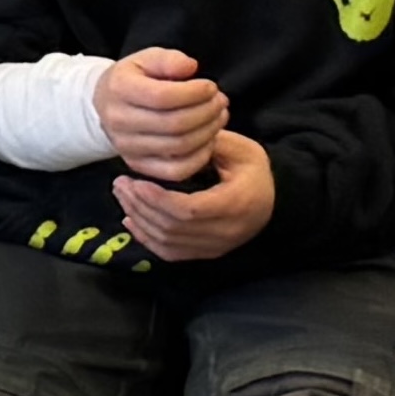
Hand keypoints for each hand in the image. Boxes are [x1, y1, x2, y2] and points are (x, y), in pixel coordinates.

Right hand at [94, 46, 227, 182]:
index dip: (195, 93)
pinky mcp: (138, 165)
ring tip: (218, 116)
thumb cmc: (135, 79)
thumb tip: (190, 68)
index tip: (210, 87)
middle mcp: (118, 120)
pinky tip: (208, 139)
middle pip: (174, 124)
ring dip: (209, 131)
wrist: (107, 105)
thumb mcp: (147, 59)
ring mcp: (127, 147)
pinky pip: (177, 170)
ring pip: (179, 147)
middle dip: (207, 112)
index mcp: (119, 89)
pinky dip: (201, 156)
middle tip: (221, 102)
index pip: (163, 97)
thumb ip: (169, 60)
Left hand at [116, 128, 274, 262]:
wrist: (273, 198)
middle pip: (173, 227)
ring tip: (122, 195)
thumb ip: (207, 145)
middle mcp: (227, 232)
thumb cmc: (253, 170)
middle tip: (120, 183)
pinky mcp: (207, 253)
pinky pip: (171, 253)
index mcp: (236, 204)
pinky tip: (130, 220)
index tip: (136, 181)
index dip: (157, 199)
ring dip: (139, 220)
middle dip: (140, 205)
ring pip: (168, 242)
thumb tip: (170, 142)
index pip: (189, 210)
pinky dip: (146, 238)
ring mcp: (216, 247)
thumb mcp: (239, 149)